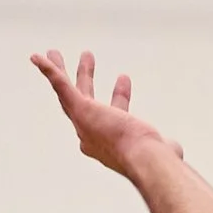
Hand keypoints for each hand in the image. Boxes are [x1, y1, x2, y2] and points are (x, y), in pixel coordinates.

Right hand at [32, 49, 178, 181]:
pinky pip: (60, 86)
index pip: (111, 114)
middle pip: (84, 101)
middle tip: (85, 60)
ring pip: (67, 92)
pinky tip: (37, 57)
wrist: (144, 159)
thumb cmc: (154, 159)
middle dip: (83, 80)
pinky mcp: (80, 109)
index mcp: (109, 144)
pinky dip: (48, 71)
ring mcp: (83, 122)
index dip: (117, 97)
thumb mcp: (163, 151)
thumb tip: (175, 149)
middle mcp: (91, 135)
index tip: (123, 79)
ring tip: (55, 53)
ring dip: (61, 71)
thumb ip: (167, 148)